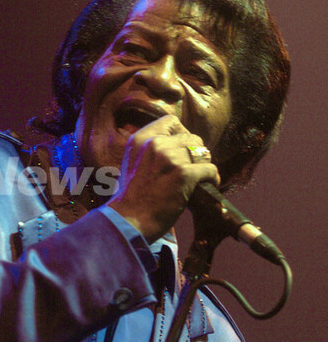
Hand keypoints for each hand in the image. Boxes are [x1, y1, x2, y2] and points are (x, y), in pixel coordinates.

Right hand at [107, 115, 219, 242]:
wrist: (130, 219)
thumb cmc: (133, 196)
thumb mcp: (133, 162)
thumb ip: (150, 149)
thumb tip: (179, 144)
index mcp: (140, 139)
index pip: (171, 121)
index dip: (182, 133)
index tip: (182, 148)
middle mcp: (155, 144)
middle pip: (192, 138)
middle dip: (196, 153)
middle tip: (192, 169)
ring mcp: (170, 158)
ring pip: (203, 153)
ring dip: (204, 166)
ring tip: (199, 179)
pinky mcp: (184, 174)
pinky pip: (210, 169)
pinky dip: (212, 179)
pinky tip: (205, 187)